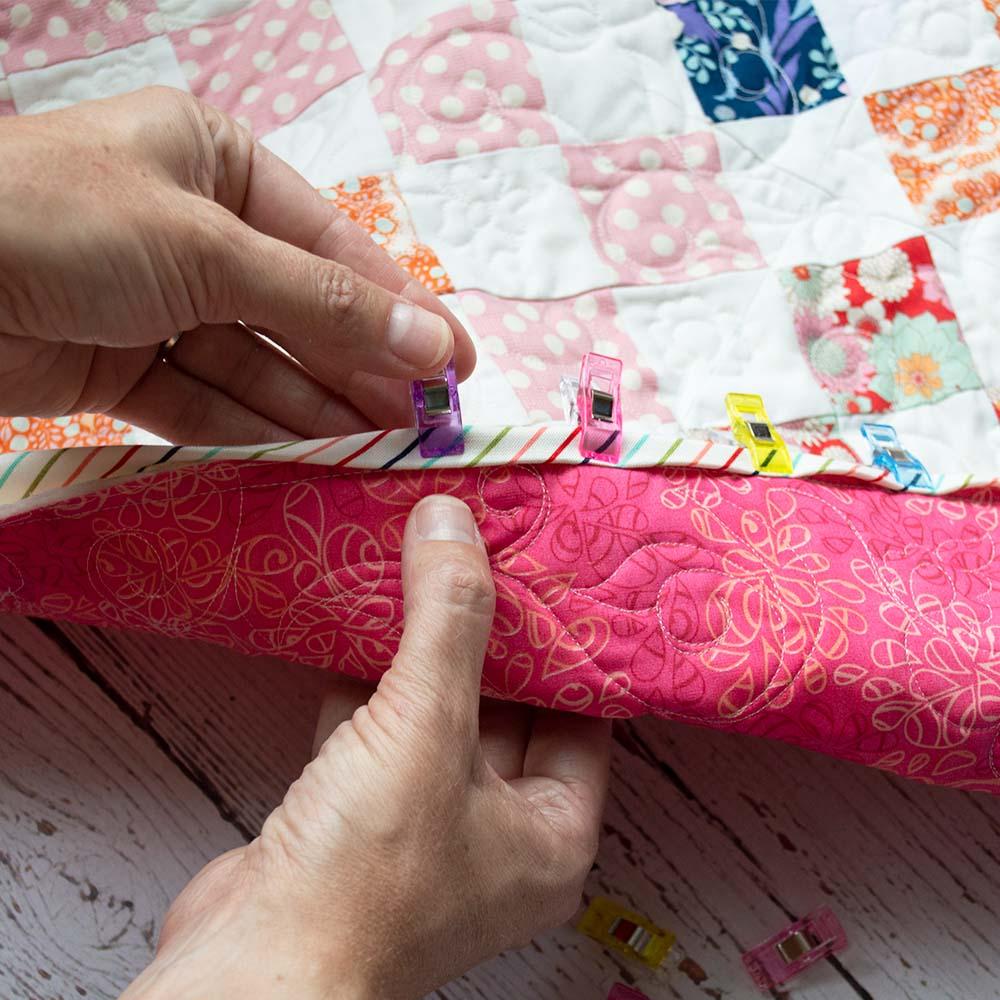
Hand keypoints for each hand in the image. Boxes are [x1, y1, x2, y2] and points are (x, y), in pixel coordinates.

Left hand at [0, 88, 474, 443]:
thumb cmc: (58, 221)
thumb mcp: (206, 247)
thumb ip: (322, 303)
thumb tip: (432, 343)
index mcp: (218, 165)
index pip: (333, 247)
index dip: (401, 309)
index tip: (458, 367)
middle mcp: (194, 232)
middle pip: (300, 312)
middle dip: (361, 369)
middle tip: (423, 427)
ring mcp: (157, 303)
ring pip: (258, 365)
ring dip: (315, 409)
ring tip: (377, 452)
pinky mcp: (121, 366)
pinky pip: (207, 402)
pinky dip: (254, 431)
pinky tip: (309, 458)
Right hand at [121, 495, 610, 999]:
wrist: (252, 966)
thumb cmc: (366, 875)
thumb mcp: (427, 727)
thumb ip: (447, 620)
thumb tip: (452, 520)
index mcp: (551, 835)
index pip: (580, 716)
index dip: (565, 643)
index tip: (550, 573)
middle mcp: (496, 836)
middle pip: (504, 709)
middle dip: (486, 636)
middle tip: (484, 554)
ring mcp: (422, 830)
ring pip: (433, 718)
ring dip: (420, 653)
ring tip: (424, 568)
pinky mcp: (357, 821)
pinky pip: (376, 733)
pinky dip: (366, 682)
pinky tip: (357, 622)